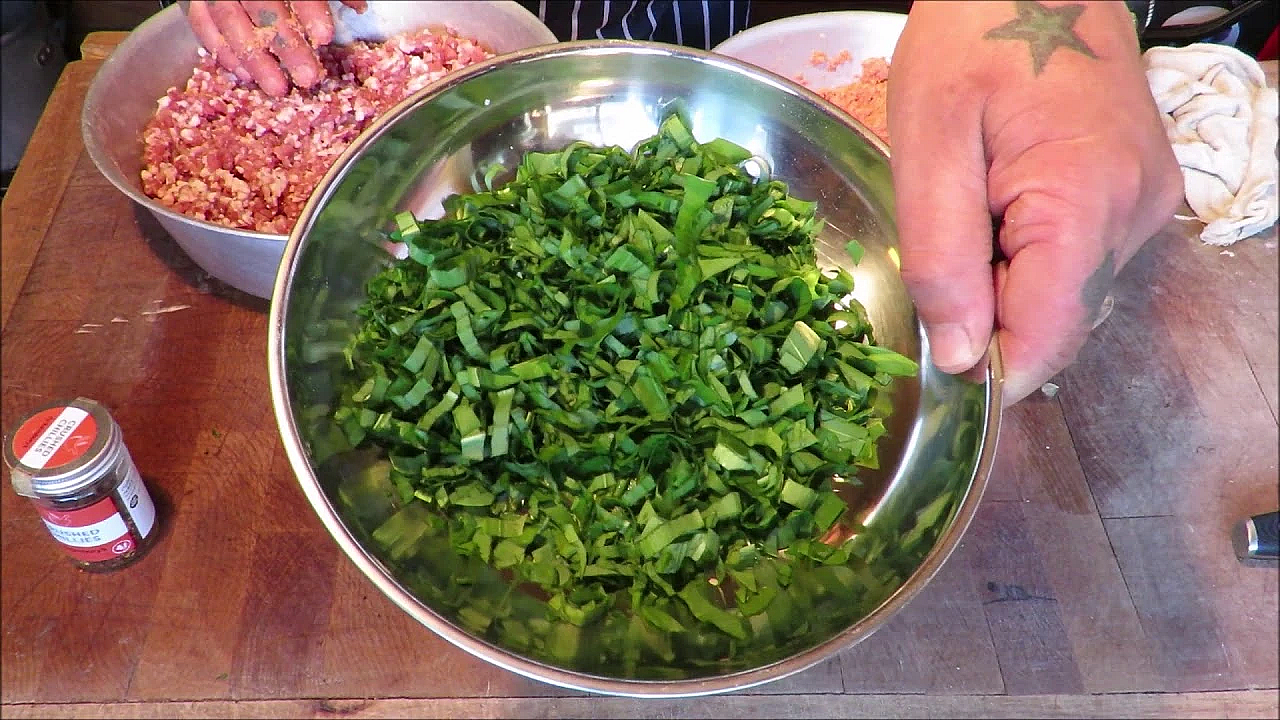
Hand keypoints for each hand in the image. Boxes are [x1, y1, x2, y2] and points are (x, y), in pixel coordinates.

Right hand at [183, 0, 367, 95]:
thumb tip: (359, 7)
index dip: (309, 10)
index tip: (325, 37)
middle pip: (262, 7)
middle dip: (286, 45)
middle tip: (308, 78)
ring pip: (229, 19)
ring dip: (253, 58)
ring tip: (277, 87)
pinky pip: (202, 22)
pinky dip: (221, 49)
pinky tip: (244, 74)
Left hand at [887, 1, 1182, 404]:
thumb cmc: (972, 38)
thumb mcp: (928, 143)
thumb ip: (942, 258)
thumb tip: (962, 357)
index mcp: (1086, 198)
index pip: (1047, 338)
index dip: (987, 368)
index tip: (934, 357)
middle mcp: (1134, 213)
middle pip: (1057, 323)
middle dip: (988, 317)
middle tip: (940, 249)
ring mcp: (1145, 205)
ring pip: (1067, 297)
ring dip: (1006, 285)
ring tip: (971, 210)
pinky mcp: (1137, 196)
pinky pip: (1078, 262)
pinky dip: (1029, 258)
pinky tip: (998, 206)